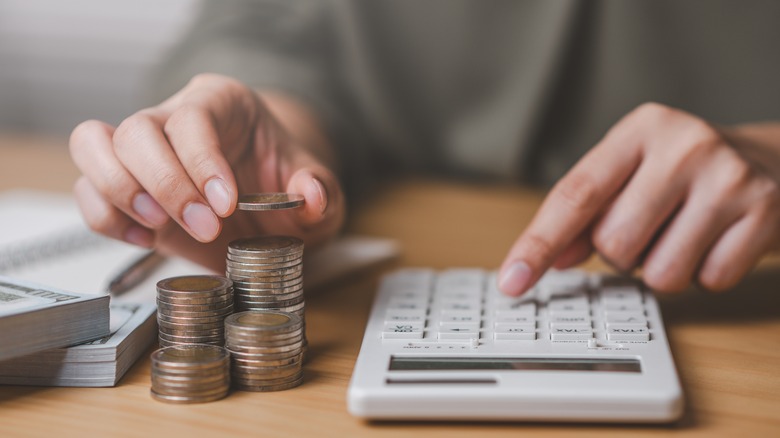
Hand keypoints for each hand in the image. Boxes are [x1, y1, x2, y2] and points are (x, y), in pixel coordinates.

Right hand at [70, 74, 344, 270]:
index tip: (225, 204)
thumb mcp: (316, 187)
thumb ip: (320, 190)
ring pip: (93, 145)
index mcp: (222, 103)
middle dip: (166, 185)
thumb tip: (312, 196)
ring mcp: (141, 151)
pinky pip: (87, 191)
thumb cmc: (284, 183)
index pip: (195, 117)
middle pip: (137, 129)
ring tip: (159, 228)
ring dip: (119, 192)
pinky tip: (145, 238)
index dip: (201, 161)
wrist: (265, 204)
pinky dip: (106, 218)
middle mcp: (173, 118)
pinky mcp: (123, 187)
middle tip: (205, 228)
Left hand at [499, 103, 779, 294]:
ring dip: (662, 268)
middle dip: (623, 253)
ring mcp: (728, 177)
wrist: (774, 163)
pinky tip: (717, 240)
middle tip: (651, 227)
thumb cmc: (685, 174)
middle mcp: (683, 144)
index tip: (512, 281)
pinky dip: (705, 273)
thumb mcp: (631, 176)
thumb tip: (550, 260)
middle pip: (614, 243)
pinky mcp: (764, 211)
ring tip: (684, 232)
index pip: (575, 195)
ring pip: (659, 272)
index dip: (539, 243)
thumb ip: (585, 216)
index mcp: (639, 130)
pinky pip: (707, 280)